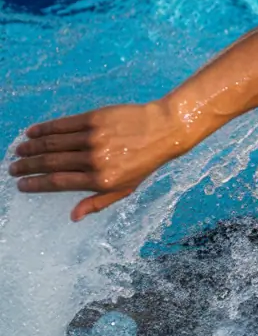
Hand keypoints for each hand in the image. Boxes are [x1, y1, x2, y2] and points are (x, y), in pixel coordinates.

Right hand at [8, 100, 188, 220]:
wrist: (164, 130)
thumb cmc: (144, 162)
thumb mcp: (125, 188)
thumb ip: (98, 202)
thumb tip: (73, 217)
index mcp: (101, 180)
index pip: (58, 183)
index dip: (35, 184)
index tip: (21, 185)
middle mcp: (95, 159)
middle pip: (50, 163)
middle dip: (27, 166)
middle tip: (13, 168)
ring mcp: (94, 138)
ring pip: (52, 143)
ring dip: (31, 147)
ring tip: (19, 151)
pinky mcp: (95, 118)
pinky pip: (62, 125)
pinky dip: (44, 129)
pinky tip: (32, 132)